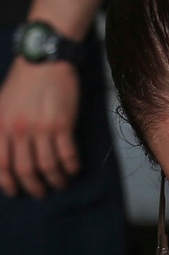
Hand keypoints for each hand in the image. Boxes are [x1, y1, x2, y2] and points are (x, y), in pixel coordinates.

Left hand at [0, 58, 80, 196]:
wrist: (44, 61)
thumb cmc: (23, 83)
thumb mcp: (1, 105)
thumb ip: (1, 130)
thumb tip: (5, 157)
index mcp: (0, 125)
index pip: (1, 163)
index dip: (8, 183)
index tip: (16, 191)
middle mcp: (18, 129)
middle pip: (26, 169)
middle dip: (34, 187)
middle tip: (41, 193)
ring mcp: (41, 127)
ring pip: (48, 165)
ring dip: (56, 180)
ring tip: (61, 183)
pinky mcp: (61, 124)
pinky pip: (67, 154)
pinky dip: (71, 166)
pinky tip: (74, 169)